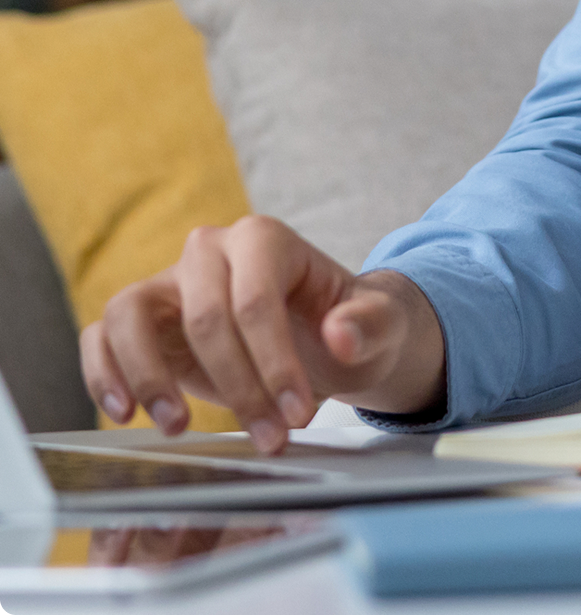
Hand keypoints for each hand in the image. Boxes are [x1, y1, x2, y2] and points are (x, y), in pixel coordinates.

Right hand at [79, 216, 446, 453]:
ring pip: (132, 313)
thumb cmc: (354, 326)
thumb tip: (340, 335)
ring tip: (177, 429)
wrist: (332, 341)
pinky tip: (126, 414)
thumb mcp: (381, 324)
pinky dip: (104, 371)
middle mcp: (212, 250)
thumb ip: (369, 323)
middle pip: (205, 315)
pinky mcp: (144, 321)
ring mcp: (172, 283)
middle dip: (236, 385)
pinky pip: (103, 334)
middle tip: (267, 438)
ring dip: (150, 377)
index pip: (256, 300)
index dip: (273, 362)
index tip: (298, 415)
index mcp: (266, 239)